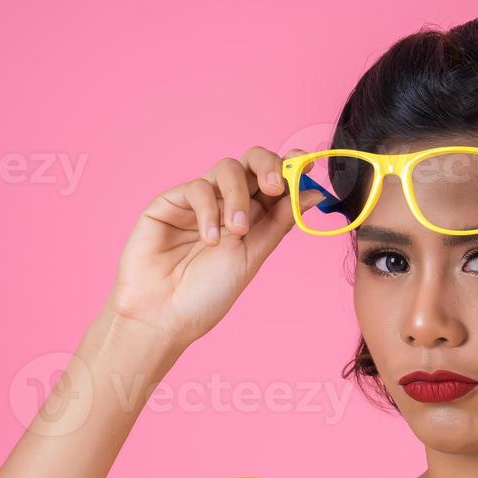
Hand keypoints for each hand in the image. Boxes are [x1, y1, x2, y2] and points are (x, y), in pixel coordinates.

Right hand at [105, 146, 324, 351]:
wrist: (164, 316)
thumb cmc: (206, 294)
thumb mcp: (252, 257)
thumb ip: (280, 223)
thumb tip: (314, 194)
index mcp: (252, 218)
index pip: (274, 182)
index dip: (291, 168)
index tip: (306, 167)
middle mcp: (226, 204)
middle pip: (252, 162)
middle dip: (268, 166)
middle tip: (275, 187)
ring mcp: (199, 202)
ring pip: (227, 169)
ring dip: (238, 195)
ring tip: (237, 231)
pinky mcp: (170, 202)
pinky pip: (198, 188)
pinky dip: (208, 211)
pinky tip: (208, 240)